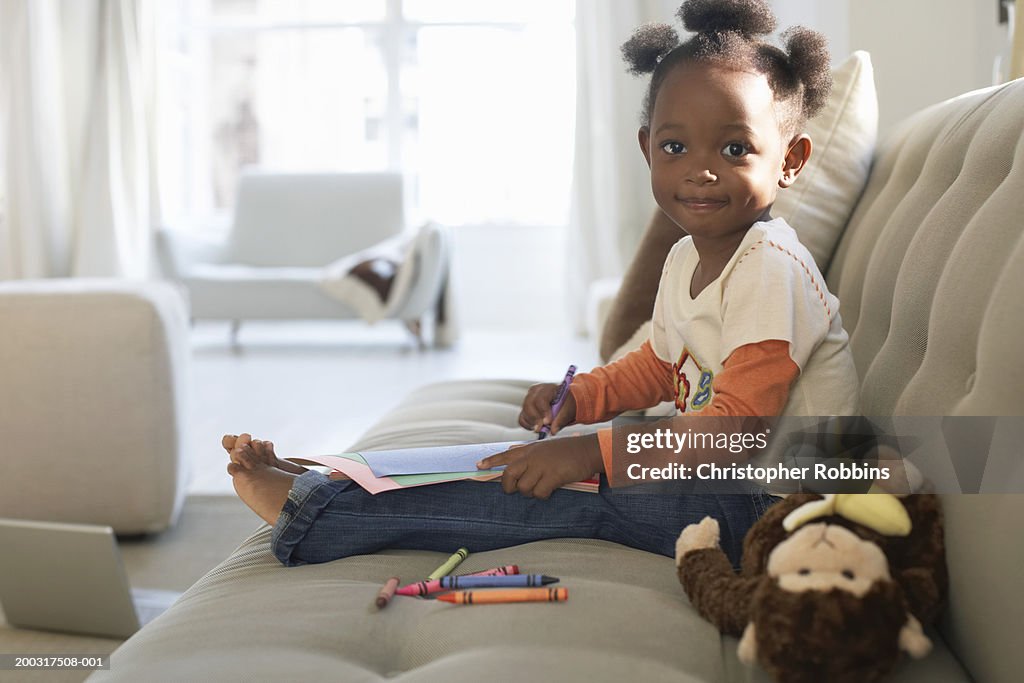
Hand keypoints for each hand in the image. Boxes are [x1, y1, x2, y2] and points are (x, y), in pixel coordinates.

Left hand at [477, 435, 601, 499]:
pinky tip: (550, 490)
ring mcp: (541, 466)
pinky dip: (543, 495)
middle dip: (509, 487)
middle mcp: (532, 457)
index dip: (491, 461)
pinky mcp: (552, 476)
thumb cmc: (567, 450)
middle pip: (508, 475)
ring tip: (541, 487)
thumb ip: (529, 453)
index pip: (505, 455)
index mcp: (529, 449)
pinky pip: (539, 493)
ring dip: (530, 492)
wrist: (587, 450)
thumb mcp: (544, 447)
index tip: (478, 465)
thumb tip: (513, 455)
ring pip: (524, 488)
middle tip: (514, 490)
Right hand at [518, 383, 577, 435]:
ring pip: (524, 412)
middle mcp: (536, 392)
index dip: (543, 411)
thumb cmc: (567, 404)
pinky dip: (527, 425)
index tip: (547, 422)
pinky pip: (522, 418)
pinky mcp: (525, 409)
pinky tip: (536, 427)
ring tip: (542, 428)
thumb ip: (561, 419)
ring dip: (532, 422)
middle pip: (529, 404)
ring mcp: (529, 399)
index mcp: (548, 388)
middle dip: (535, 418)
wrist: (565, 404)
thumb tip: (552, 430)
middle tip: (541, 428)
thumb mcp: (569, 409)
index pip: (541, 398)